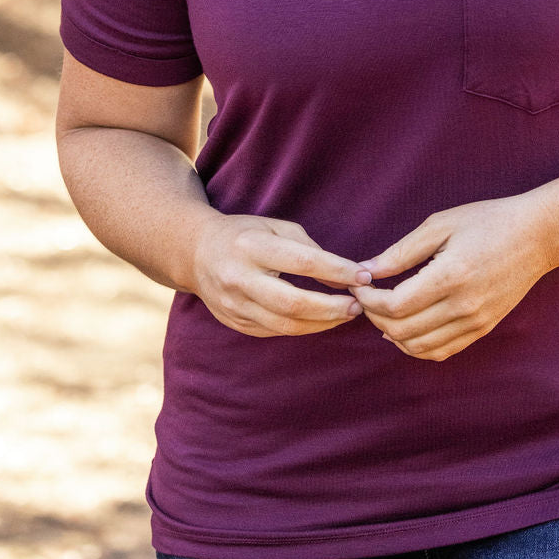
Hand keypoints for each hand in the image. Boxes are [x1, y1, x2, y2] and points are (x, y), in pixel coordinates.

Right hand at [191, 213, 372, 337]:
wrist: (195, 253)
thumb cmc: (244, 234)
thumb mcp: (275, 227)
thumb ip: (310, 249)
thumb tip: (345, 276)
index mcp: (251, 247)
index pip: (302, 262)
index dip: (337, 272)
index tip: (363, 276)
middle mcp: (239, 278)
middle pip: (293, 303)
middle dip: (331, 308)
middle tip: (357, 306)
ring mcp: (234, 305)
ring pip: (285, 325)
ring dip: (322, 323)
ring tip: (345, 315)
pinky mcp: (236, 323)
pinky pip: (275, 331)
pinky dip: (303, 328)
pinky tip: (321, 321)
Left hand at [350, 196, 553, 361]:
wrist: (537, 236)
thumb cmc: (487, 221)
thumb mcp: (440, 225)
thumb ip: (401, 251)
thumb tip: (367, 270)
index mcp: (452, 275)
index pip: (395, 306)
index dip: (368, 298)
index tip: (359, 282)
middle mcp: (464, 306)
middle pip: (402, 331)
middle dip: (374, 316)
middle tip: (366, 296)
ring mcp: (475, 322)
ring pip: (419, 348)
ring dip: (391, 334)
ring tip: (382, 311)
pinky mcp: (482, 329)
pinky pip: (441, 351)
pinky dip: (415, 346)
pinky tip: (405, 327)